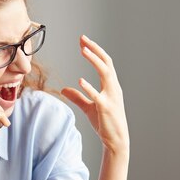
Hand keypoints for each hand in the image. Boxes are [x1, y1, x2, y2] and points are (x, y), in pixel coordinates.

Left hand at [61, 35, 128, 155]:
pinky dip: (90, 88)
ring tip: (83, 50)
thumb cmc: (105, 123)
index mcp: (111, 86)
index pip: (104, 63)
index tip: (83, 41)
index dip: (94, 51)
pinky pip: (98, 96)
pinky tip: (80, 81)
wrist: (115, 140)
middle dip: (95, 50)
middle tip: (83, 39)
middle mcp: (114, 88)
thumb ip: (77, 97)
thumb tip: (64, 89)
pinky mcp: (106, 109)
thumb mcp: (89, 108)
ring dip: (94, 61)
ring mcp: (111, 97)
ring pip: (105, 74)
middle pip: (106, 63)